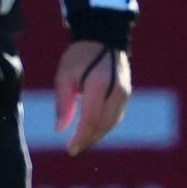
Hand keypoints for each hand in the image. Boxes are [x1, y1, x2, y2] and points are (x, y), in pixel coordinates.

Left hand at [54, 40, 131, 156]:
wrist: (103, 37)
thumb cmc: (79, 56)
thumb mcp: (64, 76)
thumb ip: (63, 104)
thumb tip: (60, 129)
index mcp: (98, 85)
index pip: (91, 120)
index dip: (81, 138)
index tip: (70, 150)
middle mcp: (116, 92)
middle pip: (103, 125)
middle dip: (88, 140)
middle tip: (74, 149)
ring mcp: (124, 93)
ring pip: (112, 123)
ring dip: (97, 135)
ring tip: (81, 141)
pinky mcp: (126, 94)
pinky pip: (117, 116)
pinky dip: (105, 126)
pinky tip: (93, 130)